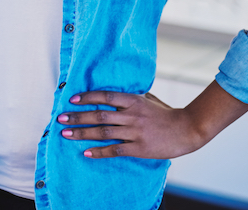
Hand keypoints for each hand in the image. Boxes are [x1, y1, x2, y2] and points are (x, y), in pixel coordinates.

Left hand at [57, 90, 204, 158]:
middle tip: (61, 119)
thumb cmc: (165, 113)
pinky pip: (115, 149)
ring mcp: (135, 132)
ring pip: (103, 132)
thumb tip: (111, 94)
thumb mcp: (148, 98)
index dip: (87, 97)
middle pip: (99, 115)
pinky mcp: (139, 148)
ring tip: (66, 134)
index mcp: (133, 100)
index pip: (105, 96)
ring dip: (83, 133)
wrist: (186, 129)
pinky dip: (99, 151)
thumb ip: (130, 97)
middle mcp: (132, 115)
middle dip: (78, 117)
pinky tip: (86, 152)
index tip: (72, 99)